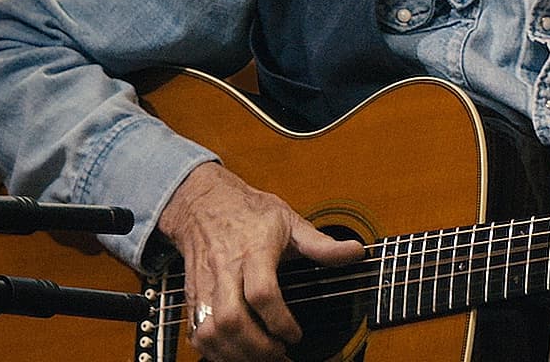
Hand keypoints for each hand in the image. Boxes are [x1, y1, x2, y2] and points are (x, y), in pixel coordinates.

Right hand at [156, 161, 364, 361]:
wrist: (203, 202)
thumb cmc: (249, 212)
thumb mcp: (289, 220)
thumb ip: (321, 244)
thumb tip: (355, 252)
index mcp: (254, 249)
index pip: (261, 291)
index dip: (279, 320)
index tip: (295, 335)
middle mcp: (226, 269)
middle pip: (232, 318)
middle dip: (257, 346)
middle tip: (279, 354)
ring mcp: (206, 285)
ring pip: (210, 331)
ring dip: (236, 353)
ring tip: (261, 358)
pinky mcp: (194, 296)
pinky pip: (197, 333)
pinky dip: (215, 351)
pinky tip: (236, 353)